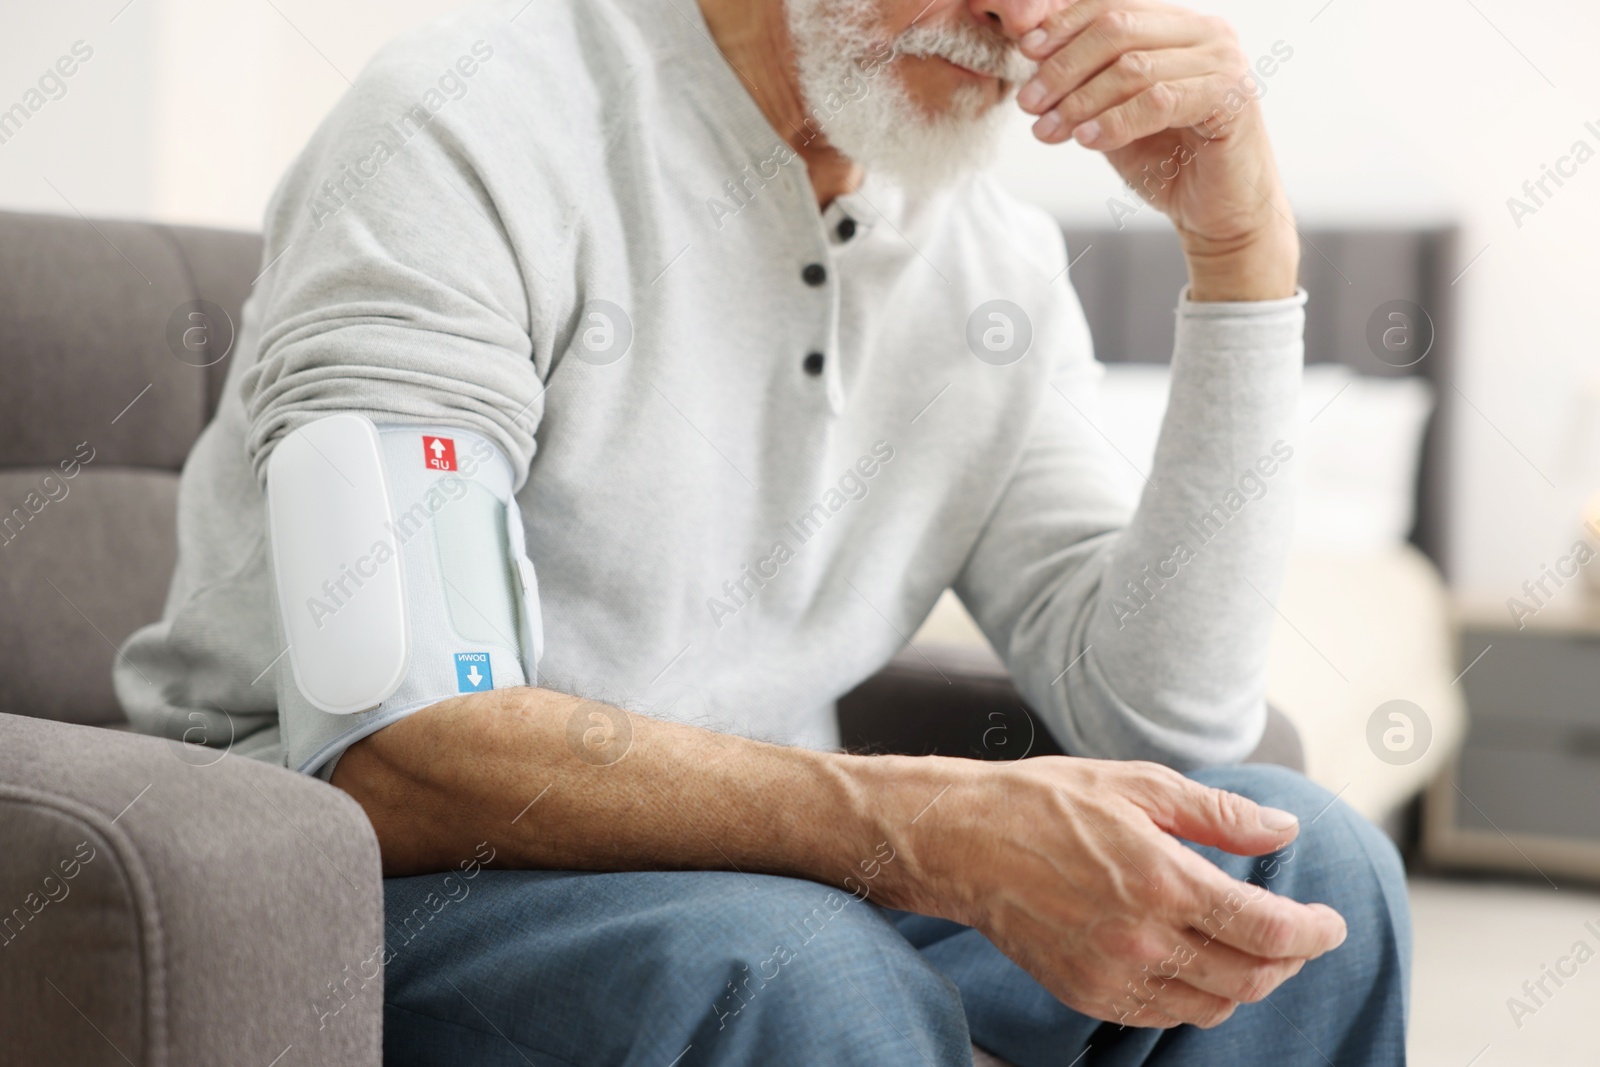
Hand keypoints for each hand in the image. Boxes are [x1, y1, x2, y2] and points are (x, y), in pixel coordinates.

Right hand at [881, 756, 1346, 1027]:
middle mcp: (1144, 939)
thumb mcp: (1137, 785)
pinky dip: (1198, 997)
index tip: (1329, 921)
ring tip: (1249, 948)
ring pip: (1215, 1006)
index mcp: (1164, 880)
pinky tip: (1194, 963)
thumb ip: (1217, 814)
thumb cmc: (1044, 804)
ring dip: (1247, 981)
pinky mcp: (1088, 994)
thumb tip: (1283, 828)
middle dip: (1290, 958)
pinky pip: (1165, 1015)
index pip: (1269, 929)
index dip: (1313, 931)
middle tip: (1295, 932)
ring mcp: (1114, 975)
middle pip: (1253, 976)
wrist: (962, 843)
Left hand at [1014, 0, 1298, 298]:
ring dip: (1081, 101)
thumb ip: (1082, 80)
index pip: (1110, 5)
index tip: (1024, 52)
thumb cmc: (1166, 161)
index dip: (1062, 24)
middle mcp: (1204, 32)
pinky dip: (1116, 122)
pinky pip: (1158, 101)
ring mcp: (1223, 61)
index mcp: (1176, 25)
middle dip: (1063, 67)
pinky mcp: (1230, 97)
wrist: (1216, 213)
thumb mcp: (1110, 112)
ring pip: (1133, 67)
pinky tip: (1088, 141)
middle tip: (1029, 102)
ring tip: (1049, 130)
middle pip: (1117, 29)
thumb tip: (1028, 48)